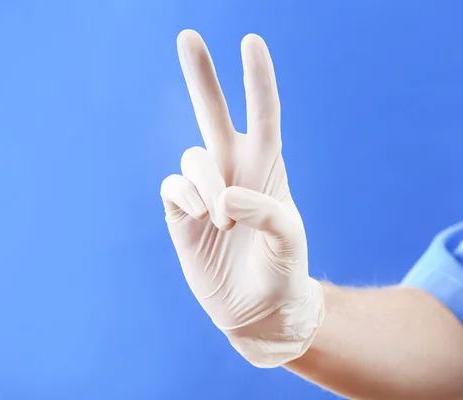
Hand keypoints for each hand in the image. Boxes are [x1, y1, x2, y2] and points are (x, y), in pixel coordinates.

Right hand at [160, 30, 323, 366]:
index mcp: (267, 168)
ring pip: (192, 158)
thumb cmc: (283, 269)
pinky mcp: (181, 213)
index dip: (257, 80)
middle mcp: (233, 170)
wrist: (259, 309)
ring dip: (206, 182)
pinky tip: (201, 219)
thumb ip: (264, 212)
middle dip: (202, 76)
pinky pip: (173, 187)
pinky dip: (186, 197)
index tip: (251, 42)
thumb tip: (222, 197)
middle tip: (189, 36)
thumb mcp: (289, 241)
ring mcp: (204, 191)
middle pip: (213, 114)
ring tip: (221, 219)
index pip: (263, 115)